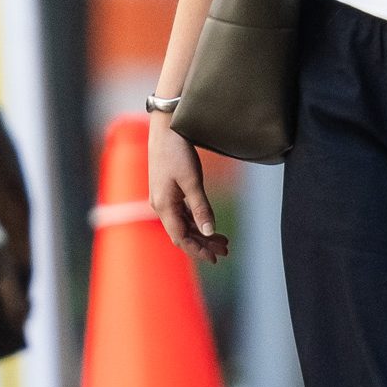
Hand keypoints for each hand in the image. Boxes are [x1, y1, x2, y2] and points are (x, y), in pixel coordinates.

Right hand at [149, 119, 228, 262]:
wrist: (166, 128)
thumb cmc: (177, 152)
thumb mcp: (192, 181)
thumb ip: (201, 207)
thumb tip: (209, 231)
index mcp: (163, 206)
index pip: (181, 238)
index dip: (197, 250)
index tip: (214, 258)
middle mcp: (161, 205)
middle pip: (183, 233)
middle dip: (203, 243)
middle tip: (225, 251)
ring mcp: (164, 198)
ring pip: (184, 223)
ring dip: (201, 232)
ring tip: (222, 240)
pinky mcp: (169, 190)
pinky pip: (182, 213)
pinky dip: (196, 220)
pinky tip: (208, 224)